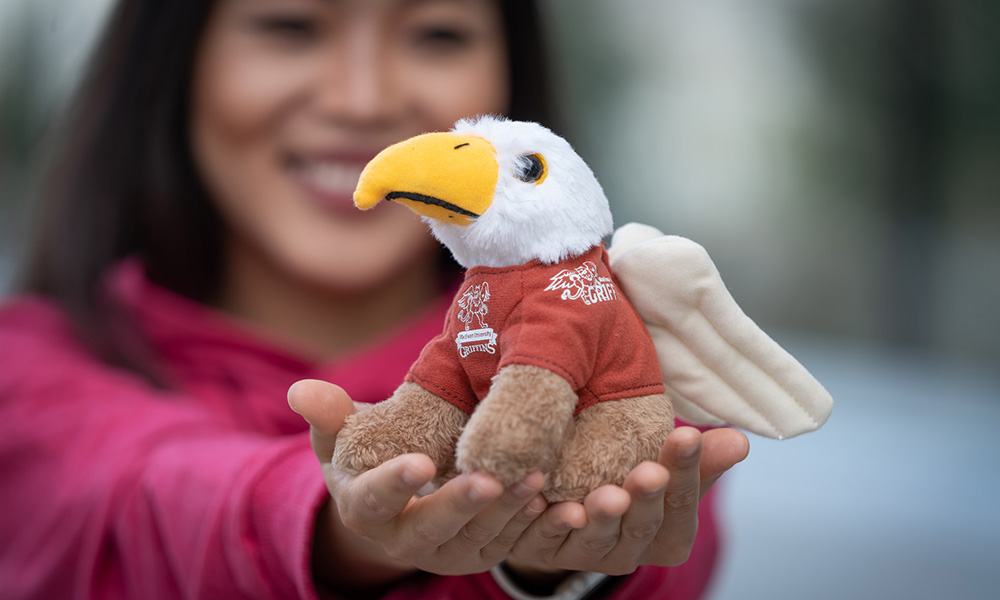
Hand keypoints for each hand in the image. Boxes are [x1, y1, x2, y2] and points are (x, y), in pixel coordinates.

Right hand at [287, 379, 549, 589]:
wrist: (400, 499)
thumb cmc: (368, 456)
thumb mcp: (343, 437)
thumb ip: (328, 415)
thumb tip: (300, 390)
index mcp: (365, 510)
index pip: (374, 500)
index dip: (396, 484)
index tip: (420, 463)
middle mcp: (403, 542)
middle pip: (431, 527)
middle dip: (461, 505)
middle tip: (489, 480)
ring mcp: (445, 553)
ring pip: (478, 539)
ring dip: (508, 512)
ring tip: (534, 480)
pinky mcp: (481, 554)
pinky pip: (511, 546)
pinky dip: (535, 529)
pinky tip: (558, 505)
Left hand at [505, 426, 748, 578]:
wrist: (568, 508)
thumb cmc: (629, 480)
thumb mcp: (667, 470)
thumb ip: (700, 459)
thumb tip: (740, 440)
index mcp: (669, 536)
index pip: (683, 502)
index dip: (686, 470)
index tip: (687, 435)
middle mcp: (631, 552)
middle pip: (643, 525)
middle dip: (647, 498)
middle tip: (651, 472)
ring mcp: (588, 556)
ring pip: (596, 538)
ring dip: (601, 516)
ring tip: (607, 495)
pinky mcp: (546, 550)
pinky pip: (546, 537)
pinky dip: (546, 520)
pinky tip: (545, 496)